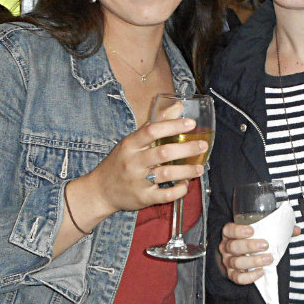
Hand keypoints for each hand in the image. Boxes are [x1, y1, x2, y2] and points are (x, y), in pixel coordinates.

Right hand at [75, 117, 205, 219]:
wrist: (100, 191)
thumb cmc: (121, 162)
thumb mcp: (132, 141)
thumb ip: (156, 124)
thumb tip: (178, 106)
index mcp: (130, 145)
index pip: (151, 130)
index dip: (172, 125)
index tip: (191, 123)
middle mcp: (133, 162)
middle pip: (163, 153)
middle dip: (186, 148)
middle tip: (202, 146)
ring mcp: (137, 181)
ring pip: (166, 174)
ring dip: (186, 171)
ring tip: (200, 168)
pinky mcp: (142, 198)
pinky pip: (164, 195)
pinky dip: (178, 190)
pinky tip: (186, 184)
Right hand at [219, 222, 301, 284]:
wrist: (237, 255)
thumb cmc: (249, 240)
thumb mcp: (258, 231)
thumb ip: (276, 229)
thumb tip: (296, 230)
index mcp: (230, 234)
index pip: (229, 230)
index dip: (238, 230)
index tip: (252, 230)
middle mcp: (226, 247)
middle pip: (234, 247)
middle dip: (249, 246)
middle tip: (265, 245)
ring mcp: (228, 262)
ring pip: (237, 263)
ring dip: (253, 261)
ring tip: (268, 259)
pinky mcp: (232, 274)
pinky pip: (238, 278)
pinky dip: (250, 276)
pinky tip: (261, 272)